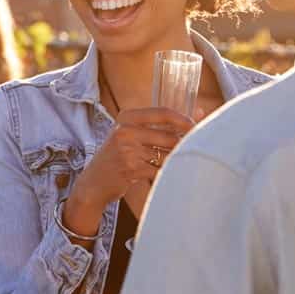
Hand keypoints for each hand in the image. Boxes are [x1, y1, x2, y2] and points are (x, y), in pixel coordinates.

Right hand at [63, 108, 194, 230]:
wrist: (93, 182)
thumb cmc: (118, 156)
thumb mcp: (132, 135)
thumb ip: (162, 124)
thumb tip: (200, 111)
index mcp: (126, 117)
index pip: (163, 113)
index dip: (184, 120)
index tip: (197, 127)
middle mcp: (124, 131)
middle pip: (169, 136)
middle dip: (185, 145)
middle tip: (195, 150)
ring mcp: (127, 150)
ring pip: (167, 154)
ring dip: (177, 161)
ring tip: (179, 164)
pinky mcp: (131, 168)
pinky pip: (160, 170)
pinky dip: (167, 173)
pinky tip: (167, 175)